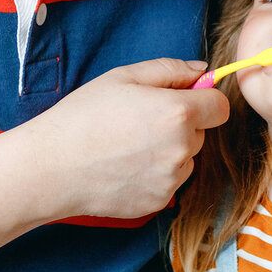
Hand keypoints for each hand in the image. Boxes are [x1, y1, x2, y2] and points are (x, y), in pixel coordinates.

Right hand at [22, 58, 228, 220]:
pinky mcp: (158, 202)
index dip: (204, 99)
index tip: (184, 98)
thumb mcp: (124, 77)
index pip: (220, 107)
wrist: (50, 167)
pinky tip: (123, 165)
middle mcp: (182, 149)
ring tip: (128, 144)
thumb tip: (202, 70)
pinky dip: (154, 173)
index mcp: (178, 113)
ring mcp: (171, 180)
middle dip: (181, 124)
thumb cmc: (83, 116)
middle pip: (201, 132)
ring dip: (169, 150)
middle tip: (140, 120)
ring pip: (185, 158)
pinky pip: (169, 181)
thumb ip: (170, 70)